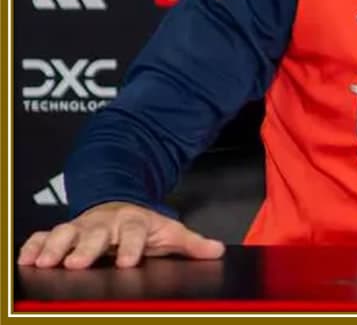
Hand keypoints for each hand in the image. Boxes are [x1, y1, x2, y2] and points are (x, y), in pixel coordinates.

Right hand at [16, 201, 224, 269]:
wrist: (118, 204)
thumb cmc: (142, 226)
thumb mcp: (168, 232)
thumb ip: (191, 243)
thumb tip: (218, 251)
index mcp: (134, 221)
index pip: (134, 232)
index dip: (131, 246)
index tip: (127, 261)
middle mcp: (105, 222)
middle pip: (95, 233)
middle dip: (85, 248)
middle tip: (77, 264)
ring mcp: (82, 225)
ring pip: (65, 232)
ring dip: (55, 247)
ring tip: (45, 263)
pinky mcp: (64, 231)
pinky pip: (45, 235)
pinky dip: (34, 245)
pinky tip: (27, 259)